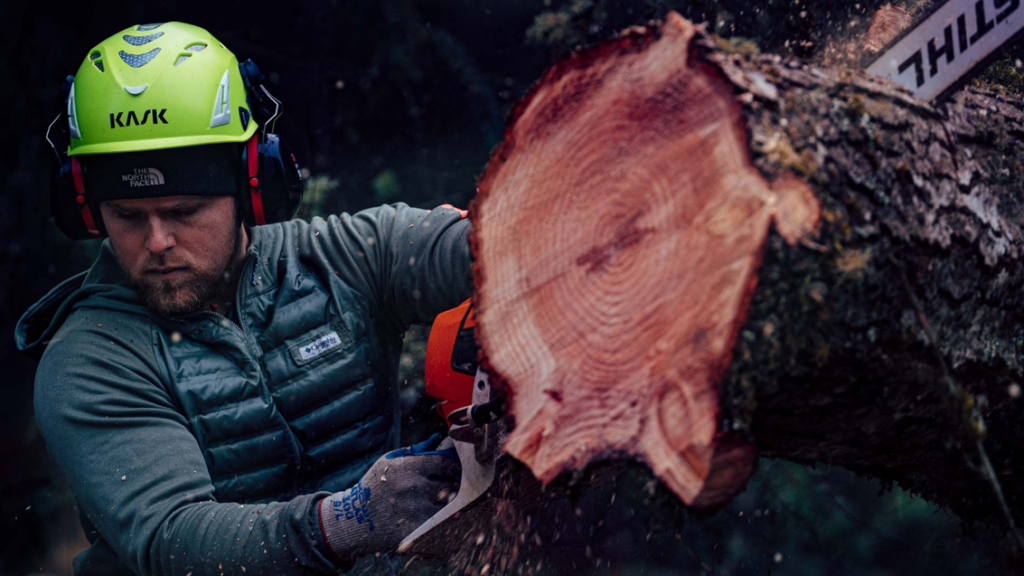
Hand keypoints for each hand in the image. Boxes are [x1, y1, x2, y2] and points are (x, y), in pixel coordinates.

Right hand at [317, 434, 459, 561]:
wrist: (353, 519)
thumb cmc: (375, 486)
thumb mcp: (390, 461)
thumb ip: (416, 450)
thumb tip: (438, 438)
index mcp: (409, 467)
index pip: (446, 463)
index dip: (454, 468)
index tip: (454, 472)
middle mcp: (413, 488)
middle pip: (451, 486)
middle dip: (455, 487)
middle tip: (456, 489)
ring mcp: (414, 511)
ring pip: (450, 508)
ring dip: (454, 507)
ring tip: (453, 506)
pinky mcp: (414, 532)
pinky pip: (441, 529)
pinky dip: (447, 527)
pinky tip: (445, 524)